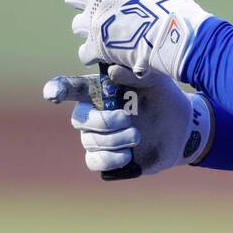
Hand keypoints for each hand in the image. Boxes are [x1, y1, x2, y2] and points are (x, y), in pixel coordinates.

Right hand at [43, 64, 214, 174]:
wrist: (181, 128)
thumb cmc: (163, 97)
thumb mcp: (155, 81)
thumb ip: (134, 74)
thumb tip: (113, 71)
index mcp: (99, 90)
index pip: (71, 88)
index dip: (58, 90)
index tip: (52, 94)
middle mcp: (93, 113)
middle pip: (79, 119)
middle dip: (103, 121)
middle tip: (127, 119)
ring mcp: (97, 136)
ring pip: (90, 142)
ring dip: (114, 140)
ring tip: (137, 136)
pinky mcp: (105, 157)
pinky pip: (95, 162)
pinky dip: (111, 159)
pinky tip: (129, 155)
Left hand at [55, 0, 211, 80]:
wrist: (171, 35)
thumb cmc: (169, 3)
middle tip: (91, 4)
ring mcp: (93, 22)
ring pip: (76, 24)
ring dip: (88, 27)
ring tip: (105, 32)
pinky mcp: (95, 46)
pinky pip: (83, 52)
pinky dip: (92, 53)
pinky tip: (102, 54)